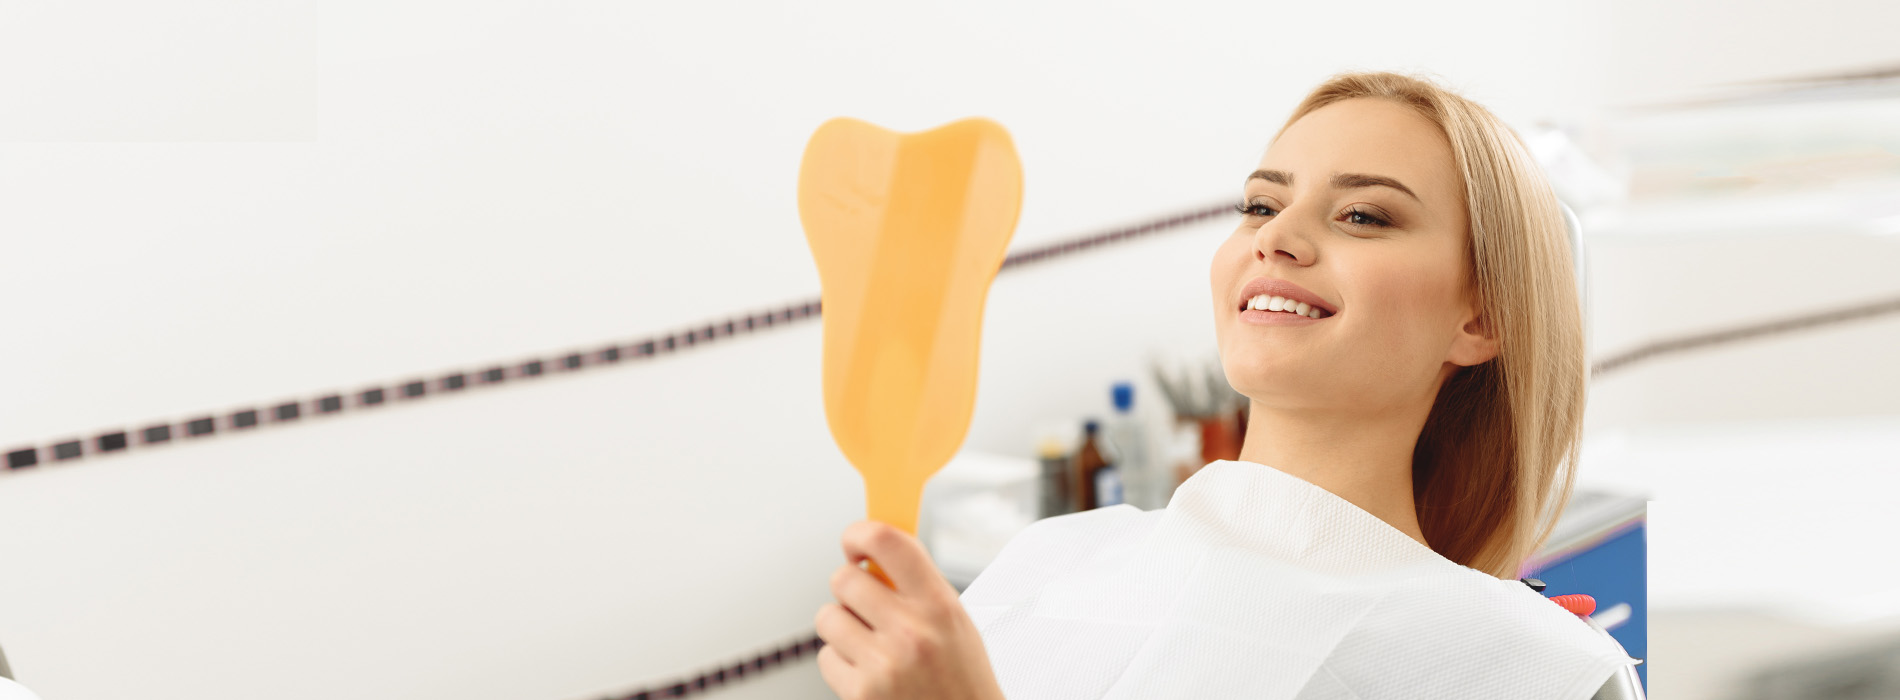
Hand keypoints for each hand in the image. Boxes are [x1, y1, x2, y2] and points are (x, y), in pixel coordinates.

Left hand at [815, 520, 1005, 699]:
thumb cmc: (962, 680)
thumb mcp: (956, 623)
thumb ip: (919, 585)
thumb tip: (876, 550)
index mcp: (939, 605)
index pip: (886, 540)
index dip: (859, 533)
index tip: (855, 542)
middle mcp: (911, 632)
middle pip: (843, 578)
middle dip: (849, 588)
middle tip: (865, 603)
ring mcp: (883, 665)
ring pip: (828, 617)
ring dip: (842, 627)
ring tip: (870, 643)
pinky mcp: (861, 694)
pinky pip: (826, 658)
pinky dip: (840, 664)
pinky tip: (868, 672)